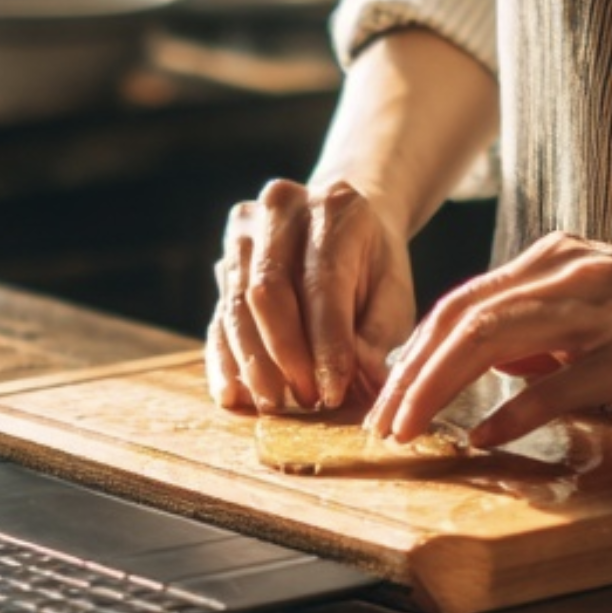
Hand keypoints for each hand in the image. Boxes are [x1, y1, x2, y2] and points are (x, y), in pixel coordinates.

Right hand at [205, 179, 418, 413]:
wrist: (340, 227)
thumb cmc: (372, 267)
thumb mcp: (394, 295)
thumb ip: (380, 336)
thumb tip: (362, 380)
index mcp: (334, 207)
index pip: (322, 282)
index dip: (326, 343)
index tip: (334, 391)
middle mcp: (280, 208)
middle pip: (268, 290)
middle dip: (286, 355)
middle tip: (308, 400)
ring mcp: (243, 233)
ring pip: (236, 306)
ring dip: (254, 363)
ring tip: (275, 405)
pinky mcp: (222, 262)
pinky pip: (218, 317)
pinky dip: (224, 360)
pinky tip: (232, 395)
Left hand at [365, 232, 611, 447]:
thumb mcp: (603, 306)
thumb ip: (546, 330)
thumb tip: (493, 364)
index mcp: (558, 259)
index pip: (464, 300)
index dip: (416, 348)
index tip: (389, 392)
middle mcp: (571, 273)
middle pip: (463, 318)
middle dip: (411, 373)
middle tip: (381, 421)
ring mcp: (601, 310)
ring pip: (493, 342)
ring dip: (438, 389)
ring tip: (410, 429)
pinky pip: (555, 385)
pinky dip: (509, 413)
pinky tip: (481, 438)